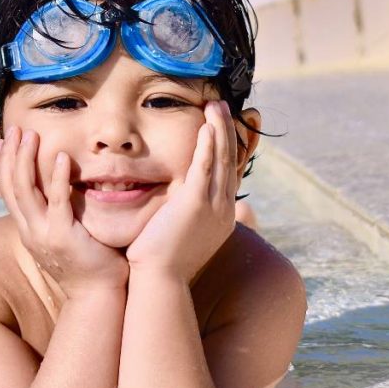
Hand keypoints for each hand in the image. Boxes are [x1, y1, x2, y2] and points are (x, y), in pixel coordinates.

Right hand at [0, 126, 129, 296]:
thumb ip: (58, 213)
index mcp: (28, 229)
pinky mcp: (62, 237)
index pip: (7, 191)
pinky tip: (61, 157)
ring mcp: (43, 234)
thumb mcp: (64, 235)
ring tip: (30, 136)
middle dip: (11, 155)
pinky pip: (57, 202)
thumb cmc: (89, 263)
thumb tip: (58, 192)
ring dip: (26, 160)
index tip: (4, 140)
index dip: (4, 164)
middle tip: (14, 129)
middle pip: (10, 186)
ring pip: (25, 191)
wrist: (98, 295)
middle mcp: (29, 231)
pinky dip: (57, 178)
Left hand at [125, 101, 238, 283]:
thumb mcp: (182, 237)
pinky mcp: (195, 204)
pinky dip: (207, 146)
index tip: (224, 127)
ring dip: (219, 130)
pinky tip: (207, 127)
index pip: (227, 174)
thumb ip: (185, 218)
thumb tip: (180, 209)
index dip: (227, 148)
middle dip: (227, 131)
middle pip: (229, 161)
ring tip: (216, 106)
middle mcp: (223, 210)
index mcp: (222, 217)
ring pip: (220, 160)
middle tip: (222, 107)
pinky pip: (204, 168)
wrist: (160, 281)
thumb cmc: (163, 264)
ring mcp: (213, 207)